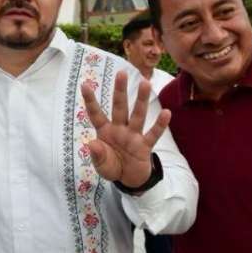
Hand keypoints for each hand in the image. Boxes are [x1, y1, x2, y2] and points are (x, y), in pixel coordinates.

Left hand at [80, 71, 170, 188]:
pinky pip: (153, 134)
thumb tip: (91, 143)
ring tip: (145, 83)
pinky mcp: (145, 146)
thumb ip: (97, 156)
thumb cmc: (112, 166)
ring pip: (138, 115)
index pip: (96, 114)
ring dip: (141, 100)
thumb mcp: (101, 165)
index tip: (84, 84)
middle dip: (120, 91)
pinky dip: (159, 125)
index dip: (91, 101)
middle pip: (120, 108)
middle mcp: (120, 129)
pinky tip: (166, 113)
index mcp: (105, 132)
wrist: (129, 179)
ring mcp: (133, 136)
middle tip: (122, 73)